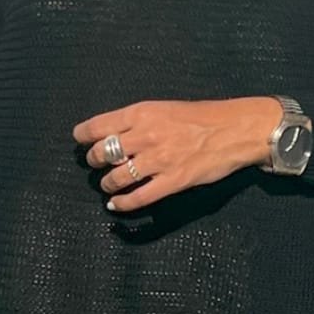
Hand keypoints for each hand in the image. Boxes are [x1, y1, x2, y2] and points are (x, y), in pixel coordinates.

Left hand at [72, 96, 282, 211]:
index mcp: (142, 114)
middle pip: (102, 152)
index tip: (79, 139)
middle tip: (94, 164)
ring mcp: (158, 161)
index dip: (82, 135)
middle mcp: (145, 136)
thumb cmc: (202, 117)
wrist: (234, 130)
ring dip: (107, 183)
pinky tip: (115, 205)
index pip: (98, 125)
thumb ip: (139, 120)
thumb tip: (114, 132)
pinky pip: (139, 197)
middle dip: (93, 160)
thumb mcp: (164, 108)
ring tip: (107, 185)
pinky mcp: (172, 182)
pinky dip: (123, 203)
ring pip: (117, 177)